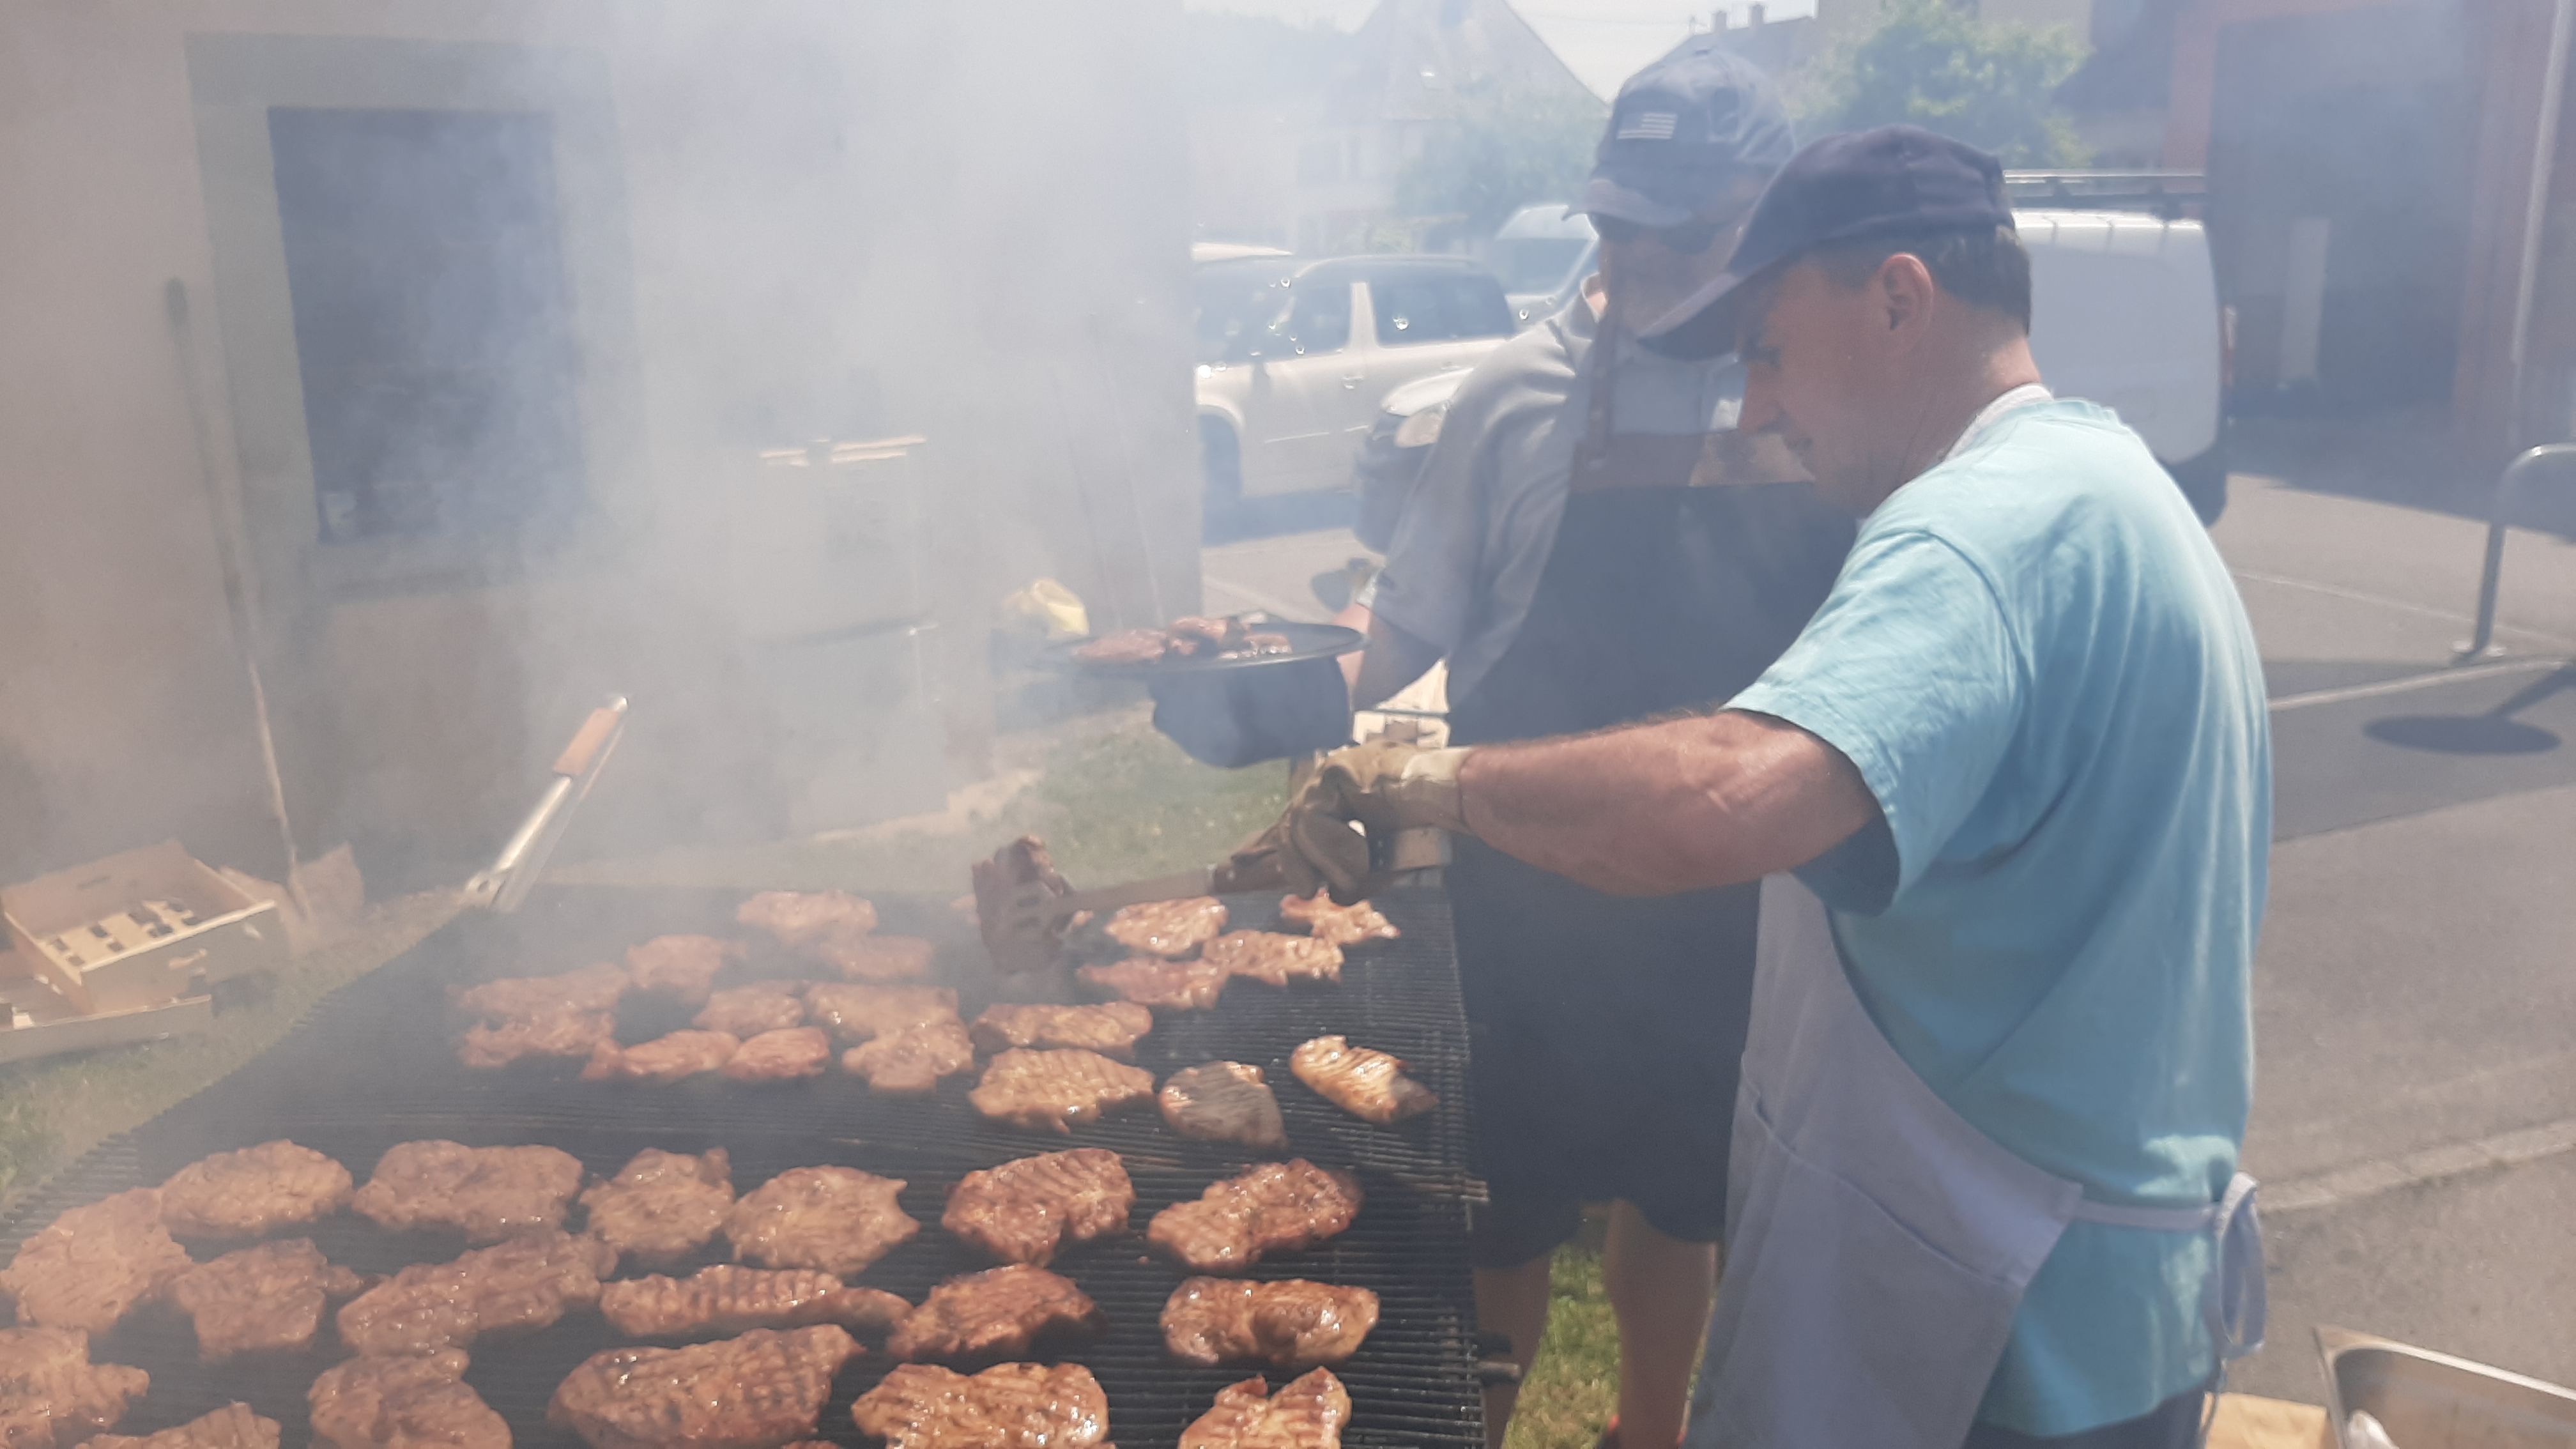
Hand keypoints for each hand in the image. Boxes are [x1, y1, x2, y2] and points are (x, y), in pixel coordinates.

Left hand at [1231, 743, 1472, 902]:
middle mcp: (1332, 780)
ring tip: (1358, 873)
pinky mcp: (1337, 772)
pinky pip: (1314, 820)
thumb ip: (1347, 873)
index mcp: (1341, 798)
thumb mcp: (1376, 862)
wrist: (1454, 801)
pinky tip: (1364, 855)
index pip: (1295, 825)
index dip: (1270, 848)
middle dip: (1290, 863)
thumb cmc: (1428, 833)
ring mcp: (1333, 772)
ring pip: (1299, 827)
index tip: (1243, 867)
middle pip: (1290, 827)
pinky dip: (1337, 848)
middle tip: (1298, 888)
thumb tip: (1325, 893)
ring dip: (1329, 862)